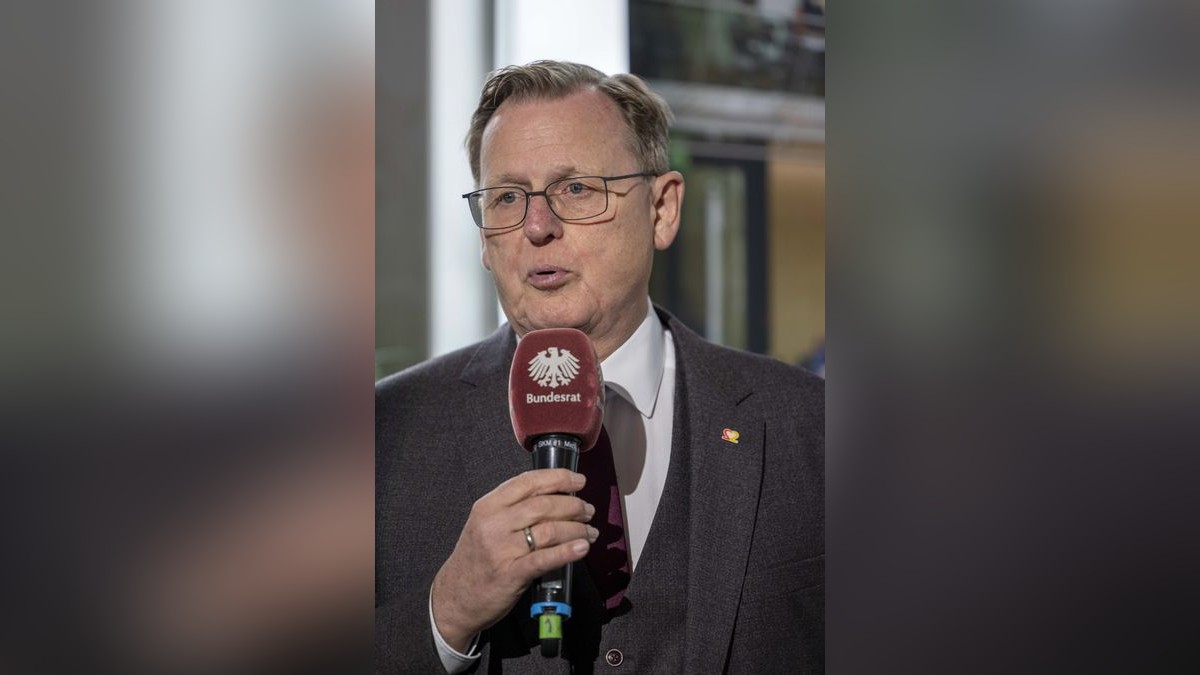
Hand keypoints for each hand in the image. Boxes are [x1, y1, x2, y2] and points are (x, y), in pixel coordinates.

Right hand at [430, 468, 598, 651]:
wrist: (454, 598)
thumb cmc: (476, 559)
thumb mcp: (484, 524)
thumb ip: (512, 508)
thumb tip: (555, 496)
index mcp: (488, 506)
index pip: (528, 482)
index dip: (558, 477)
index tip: (579, 480)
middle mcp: (493, 524)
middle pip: (543, 505)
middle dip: (573, 505)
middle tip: (587, 511)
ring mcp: (501, 549)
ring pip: (549, 530)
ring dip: (577, 529)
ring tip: (589, 532)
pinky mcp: (511, 574)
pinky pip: (544, 558)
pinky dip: (567, 551)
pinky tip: (582, 548)